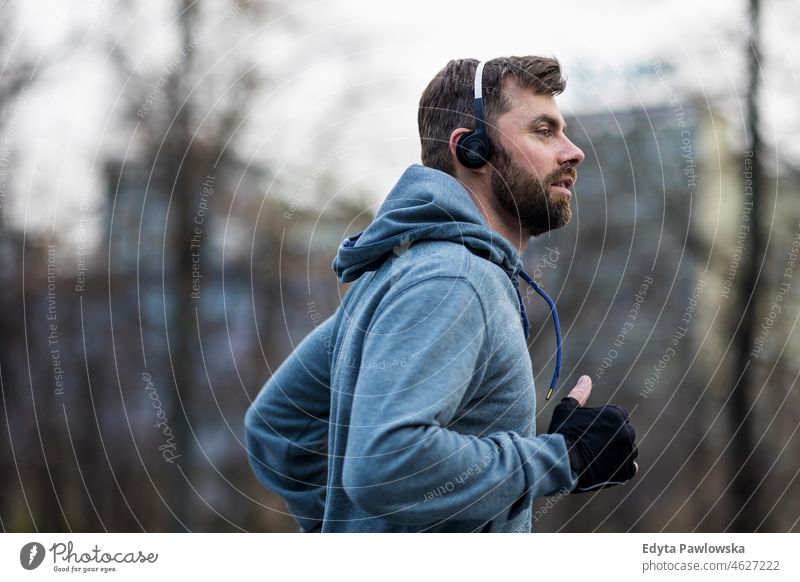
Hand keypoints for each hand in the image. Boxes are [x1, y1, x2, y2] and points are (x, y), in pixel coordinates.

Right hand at [547, 375, 638, 492]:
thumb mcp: (567, 408)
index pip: (618, 416)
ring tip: (597, 456)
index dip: (604, 422)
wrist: (561, 461)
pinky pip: (630, 468)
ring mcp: (627, 452)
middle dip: (613, 436)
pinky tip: (606, 466)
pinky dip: (621, 467)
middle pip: (625, 432)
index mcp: (616, 414)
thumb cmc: (563, 432)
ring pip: (628, 450)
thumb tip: (585, 378)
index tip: (591, 430)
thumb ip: (580, 393)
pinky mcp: (626, 470)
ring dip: (617, 451)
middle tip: (592, 443)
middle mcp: (626, 432)